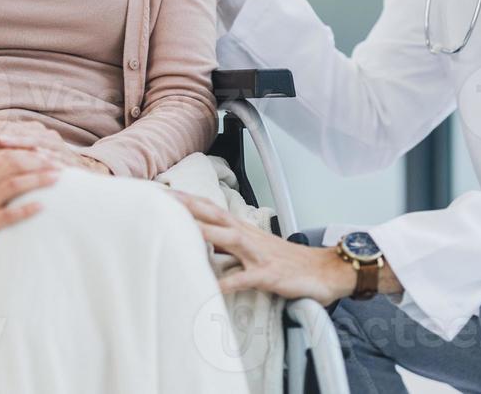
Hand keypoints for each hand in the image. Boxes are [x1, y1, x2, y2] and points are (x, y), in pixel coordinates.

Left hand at [0, 122, 112, 174]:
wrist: (80, 173)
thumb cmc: (43, 168)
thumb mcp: (18, 160)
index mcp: (25, 132)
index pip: (0, 129)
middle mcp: (39, 132)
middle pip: (13, 130)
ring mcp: (52, 141)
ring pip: (31, 137)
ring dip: (15, 138)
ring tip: (0, 141)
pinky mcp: (65, 154)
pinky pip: (52, 152)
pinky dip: (41, 153)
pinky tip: (31, 154)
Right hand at [0, 151, 59, 269]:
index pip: (3, 156)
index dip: (27, 153)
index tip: (44, 155)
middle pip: (13, 165)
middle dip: (39, 162)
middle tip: (57, 164)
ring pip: (14, 184)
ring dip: (39, 179)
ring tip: (57, 177)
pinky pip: (8, 215)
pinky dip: (26, 209)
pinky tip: (42, 206)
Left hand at [172, 191, 354, 304]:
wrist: (325, 270)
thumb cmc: (285, 260)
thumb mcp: (252, 247)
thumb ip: (225, 243)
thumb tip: (198, 242)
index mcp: (240, 227)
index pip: (206, 207)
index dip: (182, 199)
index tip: (156, 192)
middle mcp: (246, 235)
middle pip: (211, 214)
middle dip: (184, 206)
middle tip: (155, 200)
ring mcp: (257, 253)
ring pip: (226, 238)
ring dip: (203, 233)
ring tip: (177, 232)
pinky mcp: (268, 274)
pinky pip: (244, 278)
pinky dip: (227, 283)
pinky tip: (209, 289)